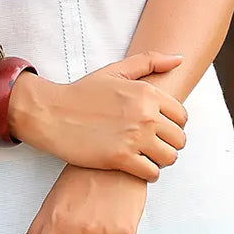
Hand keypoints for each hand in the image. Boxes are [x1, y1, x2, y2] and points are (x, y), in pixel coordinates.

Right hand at [7, 51, 188, 179]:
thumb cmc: (82, 93)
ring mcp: (134, 137)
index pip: (182, 117)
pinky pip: (152, 173)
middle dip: (167, 143)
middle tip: (150, 144)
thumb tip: (180, 59)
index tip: (157, 128)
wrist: (51, 114)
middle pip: (179, 139)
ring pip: (170, 158)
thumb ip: (150, 62)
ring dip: (160, 160)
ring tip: (145, 156)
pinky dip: (147, 173)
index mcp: (147, 93)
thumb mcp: (115, 70)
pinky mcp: (121, 158)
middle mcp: (145, 115)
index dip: (172, 124)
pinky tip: (135, 166)